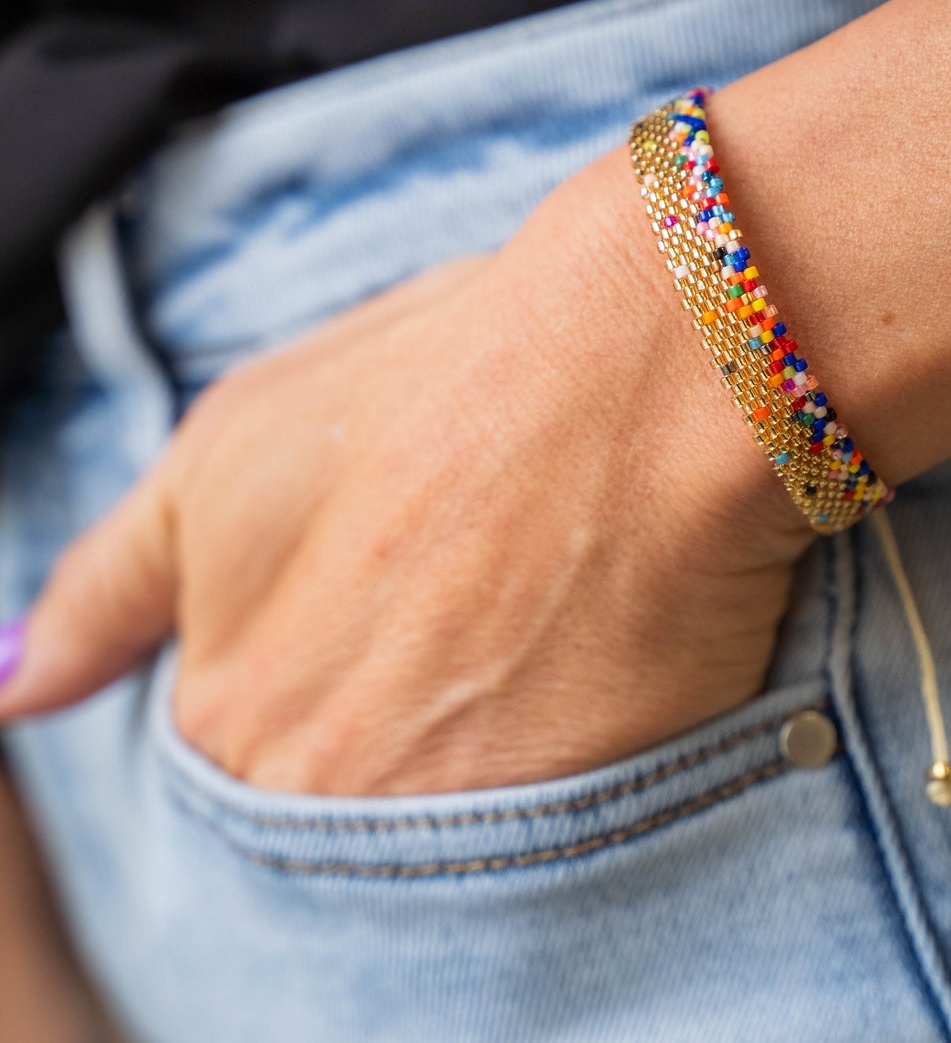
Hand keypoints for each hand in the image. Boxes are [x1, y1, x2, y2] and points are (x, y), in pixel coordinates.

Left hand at [0, 146, 816, 793]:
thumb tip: (14, 689)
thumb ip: (112, 584)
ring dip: (483, 749)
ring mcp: (457, 818)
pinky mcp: (587, 821)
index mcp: (226, 706)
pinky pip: (558, 830)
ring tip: (541, 627)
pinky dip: (574, 765)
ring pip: (447, 823)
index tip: (392, 604)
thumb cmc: (439, 380)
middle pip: (345, 796)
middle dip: (392, 718)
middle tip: (470, 608)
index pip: (249, 748)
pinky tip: (603, 657)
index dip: (331, 665)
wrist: (636, 371)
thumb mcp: (233, 449)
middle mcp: (320, 791)